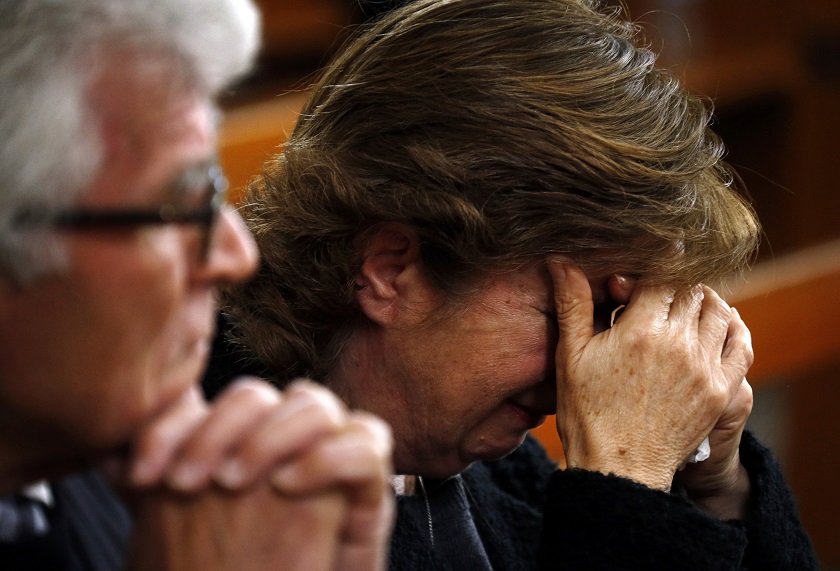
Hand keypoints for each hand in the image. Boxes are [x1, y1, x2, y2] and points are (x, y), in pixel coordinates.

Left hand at [116, 378, 394, 570]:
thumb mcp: (180, 524)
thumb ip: (154, 481)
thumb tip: (103, 447)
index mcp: (240, 441)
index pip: (202, 400)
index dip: (174, 423)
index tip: (141, 475)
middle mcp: (284, 440)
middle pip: (260, 395)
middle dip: (217, 428)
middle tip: (188, 482)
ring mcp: (329, 456)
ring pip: (314, 403)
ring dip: (269, 435)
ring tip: (235, 482)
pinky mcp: (368, 487)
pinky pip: (368, 444)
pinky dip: (328, 455)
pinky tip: (289, 484)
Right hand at [548, 260, 752, 491]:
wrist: (619, 468)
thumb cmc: (588, 414)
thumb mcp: (571, 355)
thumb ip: (572, 303)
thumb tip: (560, 261)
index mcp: (641, 330)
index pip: (660, 275)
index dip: (647, 270)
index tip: (636, 276)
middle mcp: (679, 344)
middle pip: (691, 291)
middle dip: (672, 285)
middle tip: (654, 294)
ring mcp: (705, 368)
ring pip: (719, 311)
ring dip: (703, 301)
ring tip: (683, 307)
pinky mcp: (722, 391)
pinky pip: (741, 345)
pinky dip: (732, 327)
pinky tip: (718, 326)